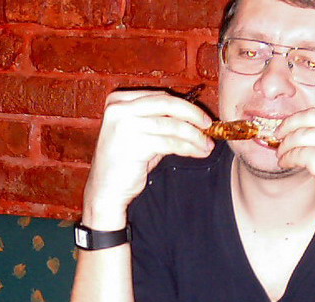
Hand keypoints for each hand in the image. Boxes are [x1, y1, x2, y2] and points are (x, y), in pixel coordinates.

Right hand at [83, 89, 213, 227]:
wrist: (106, 191)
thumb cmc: (125, 164)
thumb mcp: (141, 135)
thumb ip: (160, 122)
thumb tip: (194, 119)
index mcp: (119, 101)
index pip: (160, 97)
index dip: (185, 106)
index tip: (202, 118)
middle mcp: (119, 108)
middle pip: (167, 104)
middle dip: (193, 115)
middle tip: (209, 126)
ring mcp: (124, 124)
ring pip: (171, 124)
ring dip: (194, 135)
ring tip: (206, 145)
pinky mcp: (133, 143)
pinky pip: (169, 142)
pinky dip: (187, 147)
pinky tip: (196, 153)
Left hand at [275, 106, 314, 234]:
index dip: (310, 119)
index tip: (298, 125)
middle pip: (312, 116)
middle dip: (291, 124)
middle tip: (279, 133)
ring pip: (301, 134)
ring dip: (286, 144)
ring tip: (281, 152)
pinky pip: (297, 153)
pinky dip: (287, 158)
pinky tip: (284, 163)